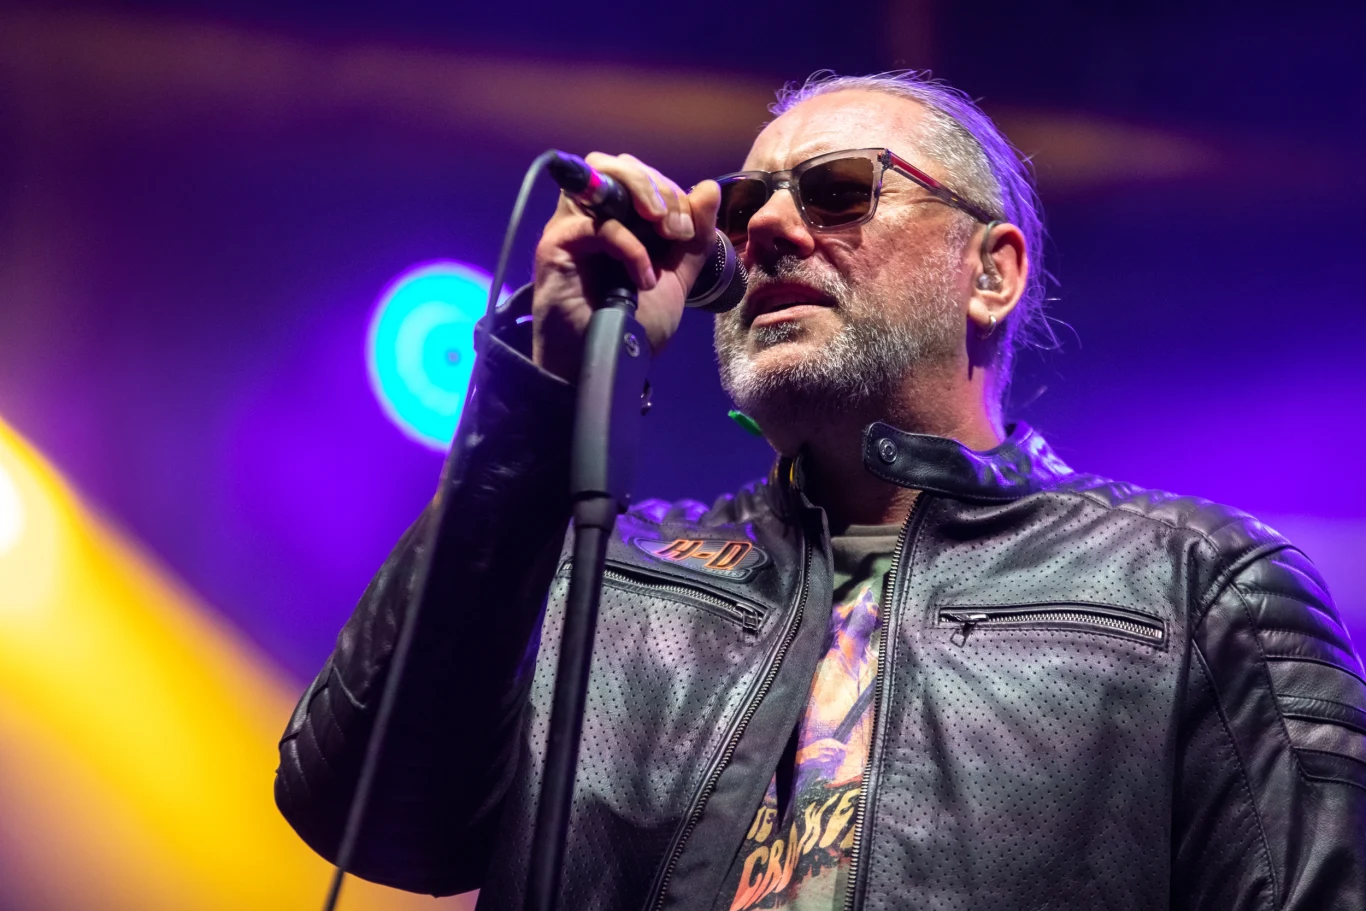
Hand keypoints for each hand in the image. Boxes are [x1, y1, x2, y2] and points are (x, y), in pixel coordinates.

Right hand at [530, 152, 720, 381]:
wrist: (606, 366)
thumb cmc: (634, 326)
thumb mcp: (677, 278)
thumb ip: (694, 237)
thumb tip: (709, 189)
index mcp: (620, 219)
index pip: (642, 176)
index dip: (671, 192)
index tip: (688, 231)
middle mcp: (592, 215)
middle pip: (621, 164)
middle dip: (660, 189)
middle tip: (677, 230)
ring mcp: (572, 226)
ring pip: (601, 172)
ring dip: (643, 192)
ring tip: (665, 229)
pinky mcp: (557, 244)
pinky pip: (598, 223)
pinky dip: (630, 245)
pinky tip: (644, 276)